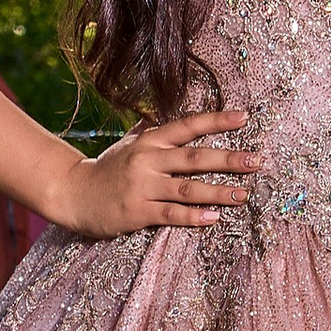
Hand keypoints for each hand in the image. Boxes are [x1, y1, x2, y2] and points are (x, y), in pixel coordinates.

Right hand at [58, 109, 264, 237]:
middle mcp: (148, 160)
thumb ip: (152, 129)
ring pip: (188, 188)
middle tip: (257, 161)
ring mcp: (142, 187)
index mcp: (150, 141)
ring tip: (243, 195)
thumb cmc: (107, 169)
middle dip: (228, 159)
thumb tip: (173, 112)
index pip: (188, 126)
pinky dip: (194, 216)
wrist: (73, 193)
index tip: (244, 118)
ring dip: (218, 192)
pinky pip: (171, 214)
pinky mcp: (137, 212)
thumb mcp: (129, 144)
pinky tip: (214, 218)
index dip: (217, 121)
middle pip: (195, 158)